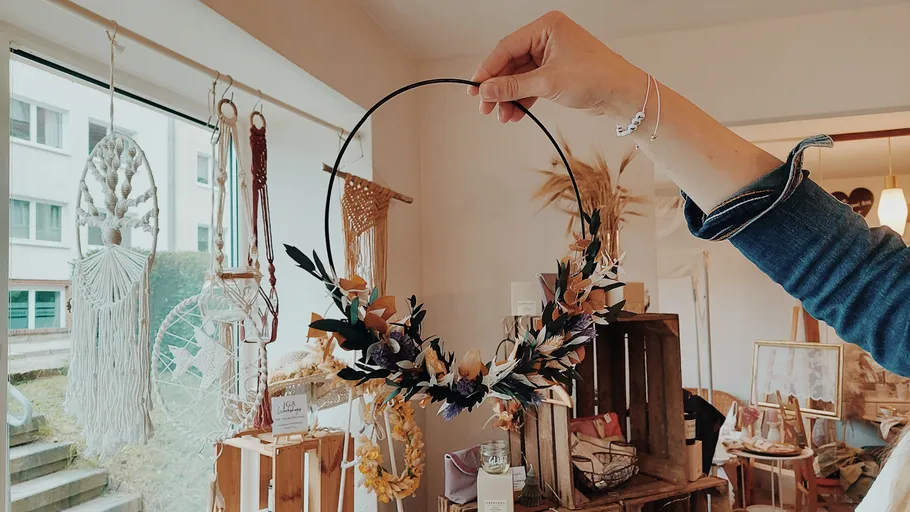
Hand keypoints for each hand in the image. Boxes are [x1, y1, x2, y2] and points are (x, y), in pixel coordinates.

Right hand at [469, 11, 634, 122]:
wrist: (622, 94)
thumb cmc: (596, 77)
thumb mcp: (547, 83)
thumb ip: (513, 87)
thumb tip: (486, 91)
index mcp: (546, 27)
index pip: (506, 47)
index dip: (487, 70)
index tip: (474, 89)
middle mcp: (547, 37)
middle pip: (511, 62)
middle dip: (498, 88)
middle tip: (485, 107)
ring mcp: (551, 54)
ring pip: (519, 76)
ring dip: (509, 97)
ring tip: (503, 116)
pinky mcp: (556, 71)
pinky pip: (531, 83)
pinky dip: (522, 98)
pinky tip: (515, 114)